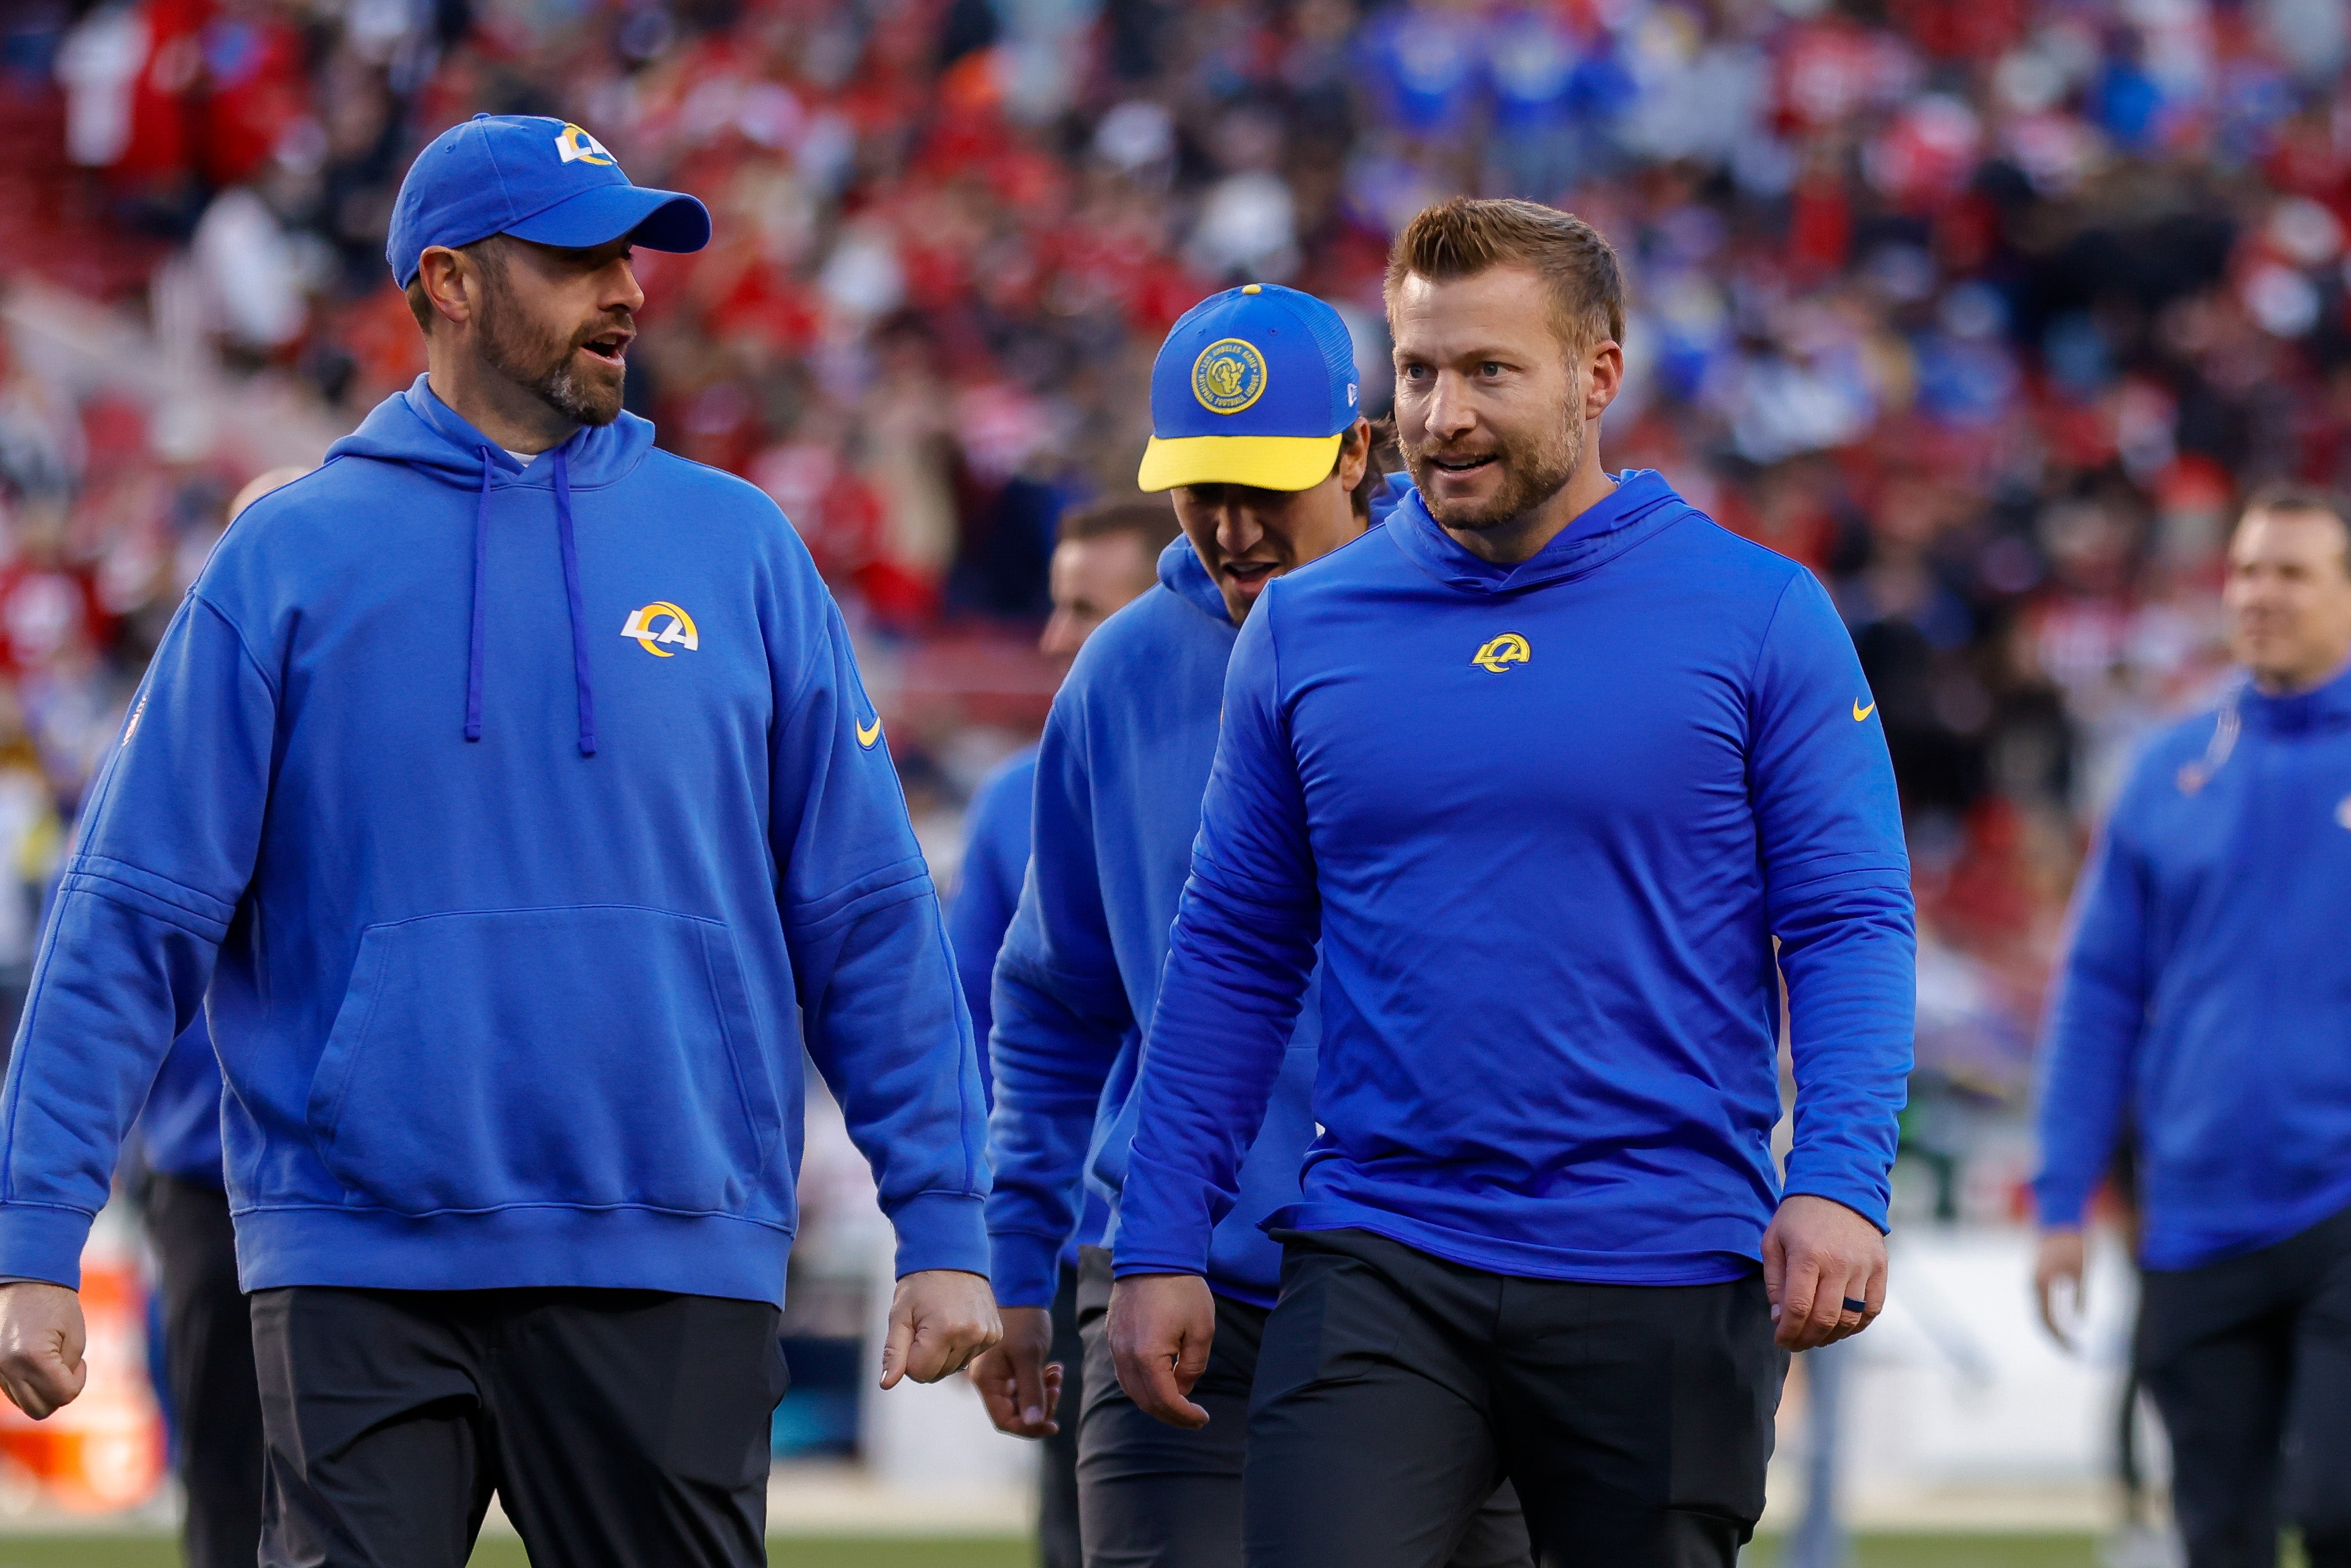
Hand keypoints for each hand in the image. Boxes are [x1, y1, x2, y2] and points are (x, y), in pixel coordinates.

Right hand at [0, 1282, 85, 1419]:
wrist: (23, 1280)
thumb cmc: (55, 1303)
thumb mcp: (74, 1336)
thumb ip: (68, 1369)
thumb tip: (61, 1392)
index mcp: (31, 1357)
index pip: (62, 1395)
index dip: (77, 1382)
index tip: (79, 1362)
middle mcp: (7, 1368)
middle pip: (40, 1409)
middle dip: (60, 1393)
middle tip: (67, 1367)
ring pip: (25, 1404)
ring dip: (44, 1392)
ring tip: (52, 1363)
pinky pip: (13, 1392)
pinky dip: (29, 1385)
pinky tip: (38, 1364)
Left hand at [880, 1269, 1000, 1388]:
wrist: (953, 1258)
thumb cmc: (921, 1286)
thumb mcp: (899, 1315)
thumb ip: (893, 1352)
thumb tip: (886, 1384)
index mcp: (945, 1330)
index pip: (919, 1373)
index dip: (909, 1358)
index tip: (911, 1334)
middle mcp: (971, 1335)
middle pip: (937, 1374)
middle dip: (925, 1357)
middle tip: (925, 1327)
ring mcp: (986, 1336)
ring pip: (953, 1368)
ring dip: (943, 1354)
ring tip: (942, 1323)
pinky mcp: (995, 1335)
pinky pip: (969, 1358)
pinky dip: (959, 1347)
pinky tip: (957, 1324)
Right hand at [969, 1305, 1064, 1436]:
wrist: (1023, 1293)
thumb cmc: (1022, 1321)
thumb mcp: (1028, 1356)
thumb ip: (1030, 1391)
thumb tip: (1032, 1423)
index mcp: (988, 1381)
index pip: (1004, 1420)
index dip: (1028, 1428)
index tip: (1053, 1425)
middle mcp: (992, 1382)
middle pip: (1017, 1413)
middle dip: (1041, 1406)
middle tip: (1057, 1387)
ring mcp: (1003, 1375)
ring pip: (1026, 1400)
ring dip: (1045, 1392)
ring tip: (1057, 1374)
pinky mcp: (1014, 1368)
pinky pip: (1029, 1386)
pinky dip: (1043, 1382)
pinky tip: (1055, 1368)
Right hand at [1108, 1273, 1214, 1429]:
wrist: (1153, 1253)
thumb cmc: (1182, 1289)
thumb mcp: (1202, 1329)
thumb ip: (1193, 1366)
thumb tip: (1183, 1389)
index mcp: (1147, 1355)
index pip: (1165, 1400)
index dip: (1185, 1415)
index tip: (1202, 1419)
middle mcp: (1124, 1355)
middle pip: (1144, 1401)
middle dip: (1170, 1415)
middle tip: (1192, 1418)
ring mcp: (1114, 1345)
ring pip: (1131, 1389)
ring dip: (1154, 1402)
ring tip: (1177, 1404)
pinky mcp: (1112, 1335)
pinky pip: (1123, 1372)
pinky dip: (1141, 1385)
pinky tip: (1159, 1382)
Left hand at [1762, 1193, 1886, 1351]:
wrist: (1839, 1188)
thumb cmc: (1799, 1217)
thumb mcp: (1773, 1241)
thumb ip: (1775, 1281)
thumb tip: (1779, 1317)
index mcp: (1807, 1255)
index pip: (1799, 1307)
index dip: (1788, 1331)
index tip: (1780, 1339)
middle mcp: (1838, 1263)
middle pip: (1825, 1318)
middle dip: (1806, 1339)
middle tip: (1795, 1343)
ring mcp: (1863, 1267)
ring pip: (1850, 1319)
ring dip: (1830, 1336)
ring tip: (1815, 1337)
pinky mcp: (1880, 1268)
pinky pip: (1872, 1310)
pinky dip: (1856, 1326)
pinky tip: (1840, 1327)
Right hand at [2033, 1228, 2086, 1350]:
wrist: (2063, 1213)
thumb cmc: (2074, 1240)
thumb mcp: (2082, 1270)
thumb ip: (2080, 1296)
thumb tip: (2080, 1321)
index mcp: (2040, 1283)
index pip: (2047, 1321)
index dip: (2060, 1339)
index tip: (2074, 1351)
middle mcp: (2033, 1281)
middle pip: (2041, 1316)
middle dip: (2055, 1336)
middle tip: (2071, 1349)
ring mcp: (2035, 1275)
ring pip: (2041, 1308)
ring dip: (2053, 1324)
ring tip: (2068, 1338)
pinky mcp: (2041, 1270)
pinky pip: (2044, 1297)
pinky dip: (2053, 1310)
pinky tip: (2067, 1315)